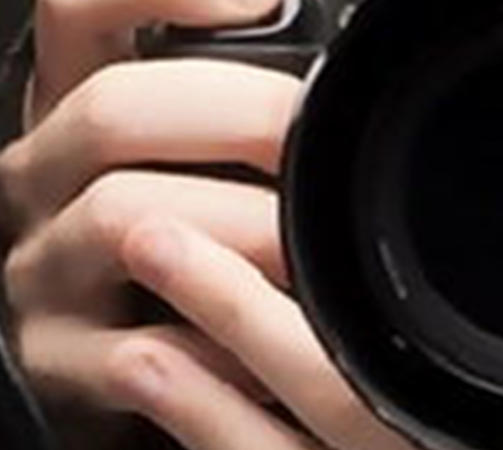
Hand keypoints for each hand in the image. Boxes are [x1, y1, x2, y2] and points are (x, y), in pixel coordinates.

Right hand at [0, 0, 413, 448]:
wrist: (152, 373)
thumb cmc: (198, 253)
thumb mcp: (210, 171)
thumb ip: (240, 126)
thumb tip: (331, 86)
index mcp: (86, 116)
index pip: (83, 12)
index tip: (262, 3)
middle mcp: (47, 178)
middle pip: (113, 110)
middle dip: (246, 122)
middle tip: (328, 155)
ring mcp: (42, 268)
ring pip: (125, 218)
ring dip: (244, 234)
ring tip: (313, 256)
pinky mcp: (56, 359)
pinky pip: (140, 350)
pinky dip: (222, 349)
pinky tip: (267, 352)